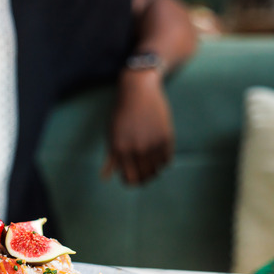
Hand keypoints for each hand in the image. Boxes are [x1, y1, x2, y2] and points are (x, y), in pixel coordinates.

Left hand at [103, 70, 173, 184]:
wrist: (138, 92)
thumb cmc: (121, 113)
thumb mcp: (111, 135)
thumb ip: (111, 158)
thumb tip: (106, 178)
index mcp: (121, 150)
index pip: (130, 179)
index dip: (130, 182)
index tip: (131, 177)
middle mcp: (138, 149)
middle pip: (145, 177)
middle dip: (143, 178)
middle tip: (142, 173)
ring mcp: (154, 144)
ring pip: (157, 171)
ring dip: (153, 170)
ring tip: (149, 163)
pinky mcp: (167, 138)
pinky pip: (168, 161)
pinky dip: (163, 162)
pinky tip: (158, 155)